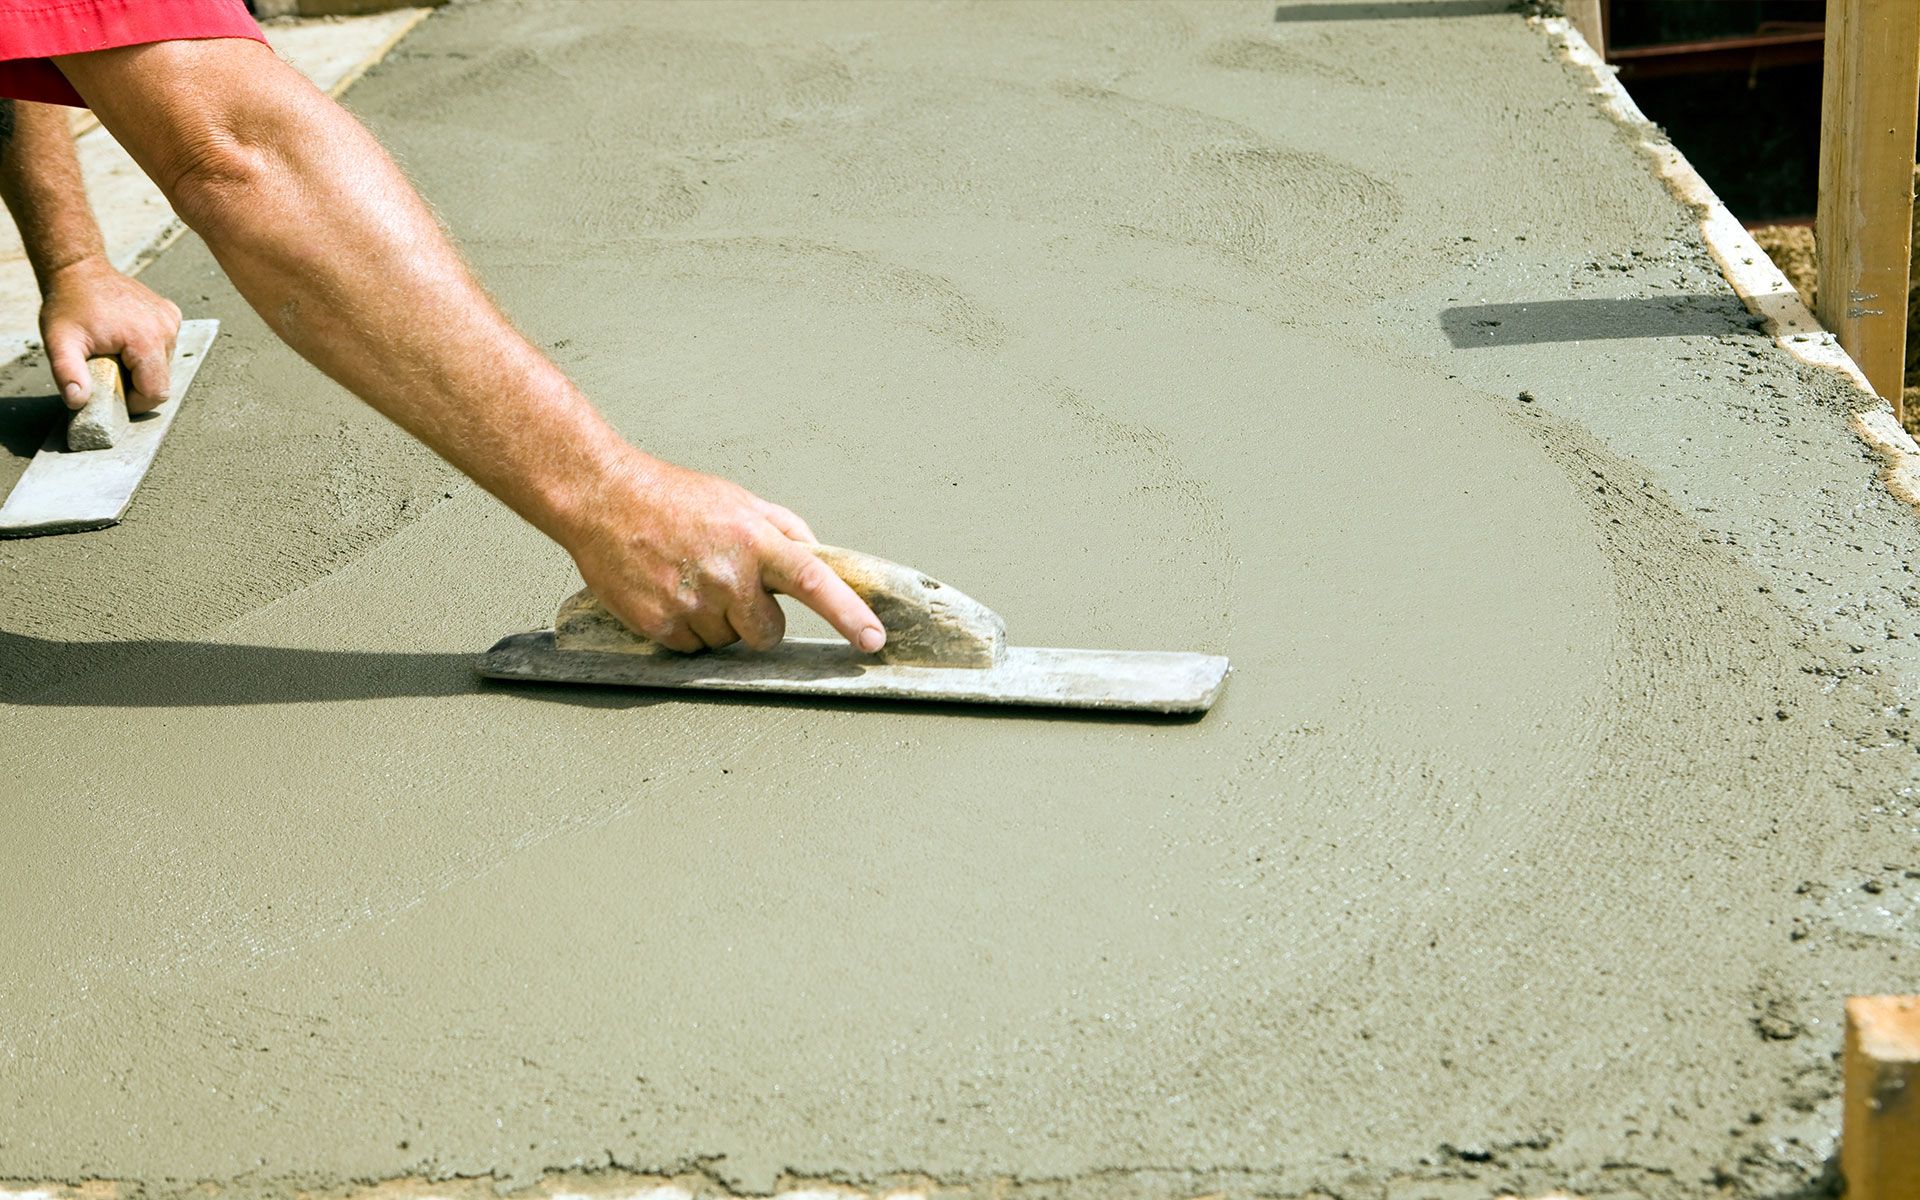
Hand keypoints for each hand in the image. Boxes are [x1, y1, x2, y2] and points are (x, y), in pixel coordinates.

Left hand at [39, 255, 181, 411]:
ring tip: (114, 351)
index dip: (133, 401)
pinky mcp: (171, 315)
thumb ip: (68, 374)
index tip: (111, 391)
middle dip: (135, 384)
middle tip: (107, 367)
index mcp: (146, 339)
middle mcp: (166, 329)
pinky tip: (126, 338)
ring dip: (141, 368)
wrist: (79, 269)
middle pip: (161, 381)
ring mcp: (171, 320)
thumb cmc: (68, 304)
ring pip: (164, 366)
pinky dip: (147, 351)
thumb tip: (78, 401)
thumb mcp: (59, 342)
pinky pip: (165, 347)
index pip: (155, 393)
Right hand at [561, 451, 886, 654]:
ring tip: (689, 580)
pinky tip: (668, 593)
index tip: (873, 639)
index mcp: (755, 541)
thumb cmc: (672, 497)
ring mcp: (693, 603)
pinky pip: (691, 648)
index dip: (848, 614)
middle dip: (757, 621)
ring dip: (716, 622)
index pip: (814, 582)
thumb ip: (783, 529)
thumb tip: (818, 556)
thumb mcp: (739, 500)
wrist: (602, 499)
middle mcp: (728, 575)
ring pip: (727, 642)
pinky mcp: (660, 624)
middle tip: (729, 588)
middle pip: (768, 633)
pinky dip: (684, 629)